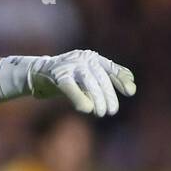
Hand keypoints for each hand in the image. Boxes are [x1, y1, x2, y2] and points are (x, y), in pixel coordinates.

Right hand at [0, 49, 136, 116]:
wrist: (37, 74)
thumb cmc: (67, 78)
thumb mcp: (87, 78)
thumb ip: (106, 81)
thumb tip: (132, 88)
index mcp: (92, 57)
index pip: (110, 68)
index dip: (120, 79)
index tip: (130, 92)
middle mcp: (82, 58)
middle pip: (100, 77)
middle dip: (108, 95)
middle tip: (111, 111)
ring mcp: (69, 65)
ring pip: (88, 82)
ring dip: (97, 99)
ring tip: (101, 113)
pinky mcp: (57, 75)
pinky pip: (71, 87)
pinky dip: (80, 98)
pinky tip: (87, 109)